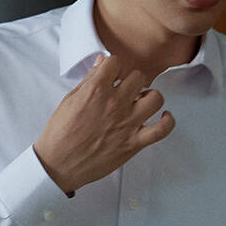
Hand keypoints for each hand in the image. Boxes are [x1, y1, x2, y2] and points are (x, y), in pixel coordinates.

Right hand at [34, 53, 174, 193]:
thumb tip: (102, 62)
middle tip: (125, 90)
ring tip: (140, 102)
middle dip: (131, 81)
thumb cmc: (61, 134)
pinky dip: (167, 121)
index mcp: (96, 90)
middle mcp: (114, 104)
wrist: (59, 164)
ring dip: (149, 97)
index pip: (115, 62)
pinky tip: (162, 116)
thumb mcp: (70, 100)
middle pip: (138, 77)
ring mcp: (127, 124)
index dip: (114, 67)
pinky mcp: (134, 143)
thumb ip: (89, 80)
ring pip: (155, 98)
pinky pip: (162, 130)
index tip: (112, 75)